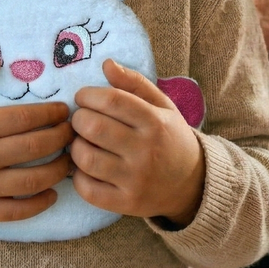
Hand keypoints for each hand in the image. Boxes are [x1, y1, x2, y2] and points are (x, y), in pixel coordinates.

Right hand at [0, 58, 73, 226]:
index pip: (22, 117)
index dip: (49, 113)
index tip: (64, 110)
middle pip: (34, 146)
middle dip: (61, 137)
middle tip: (75, 131)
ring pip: (32, 179)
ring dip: (58, 169)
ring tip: (71, 160)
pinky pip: (16, 210)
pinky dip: (39, 204)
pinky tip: (52, 193)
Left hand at [70, 59, 204, 226]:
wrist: (192, 184)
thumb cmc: (169, 137)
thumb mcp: (161, 104)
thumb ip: (133, 82)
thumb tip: (106, 64)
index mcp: (154, 122)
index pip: (111, 100)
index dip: (88, 95)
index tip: (83, 97)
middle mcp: (145, 151)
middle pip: (94, 127)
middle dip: (78, 118)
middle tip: (81, 119)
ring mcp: (135, 180)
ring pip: (87, 159)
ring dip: (75, 146)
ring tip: (82, 141)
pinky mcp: (126, 204)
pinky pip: (88, 189)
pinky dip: (78, 176)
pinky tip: (85, 167)